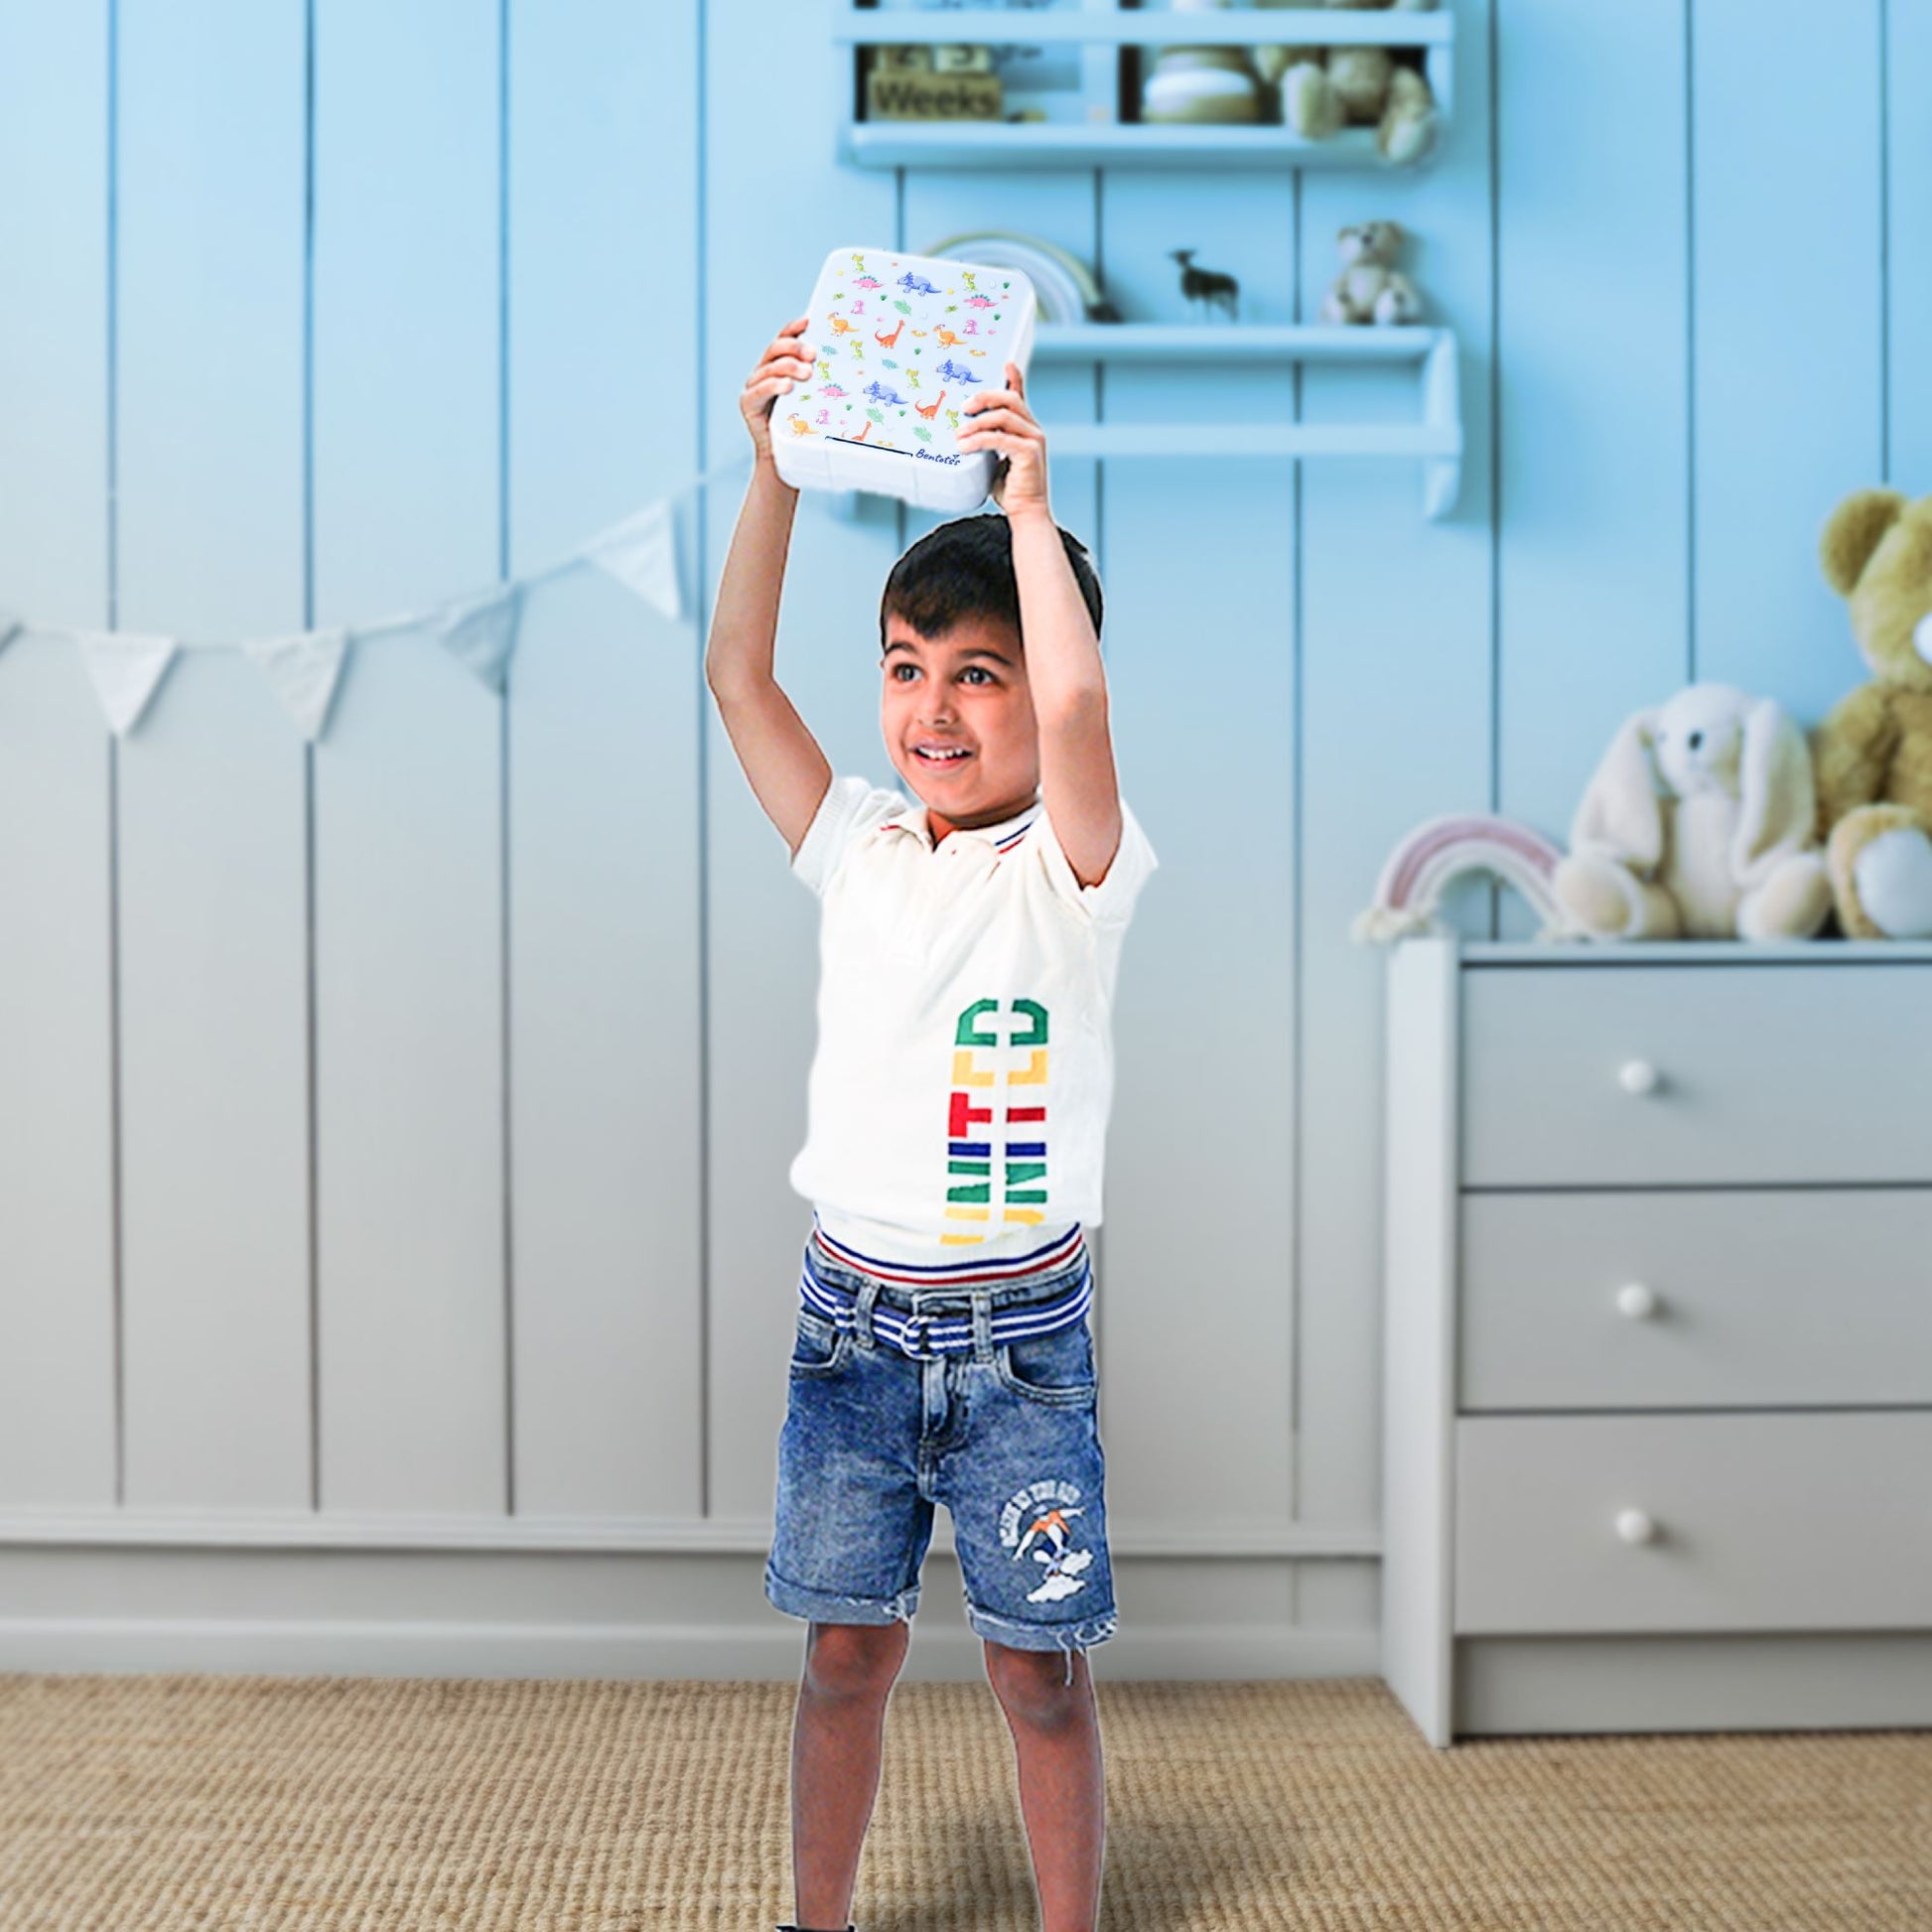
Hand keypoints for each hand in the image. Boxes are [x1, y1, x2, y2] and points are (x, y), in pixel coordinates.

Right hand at [739, 314, 816, 470]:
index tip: (809, 321)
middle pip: (775, 350)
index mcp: (778, 366)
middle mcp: (763, 372)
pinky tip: (787, 386)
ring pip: (769, 368)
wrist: (784, 457)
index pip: (783, 340)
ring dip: (789, 366)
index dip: (794, 328)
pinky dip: (773, 385)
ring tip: (807, 373)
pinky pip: (759, 391)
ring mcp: (754, 387)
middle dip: (794, 348)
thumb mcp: (813, 399)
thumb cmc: (802, 426)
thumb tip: (850, 367)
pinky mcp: (748, 404)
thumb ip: (820, 382)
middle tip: (813, 355)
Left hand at [959, 361, 1048, 517]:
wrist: (1027, 512)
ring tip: (958, 434)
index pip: (1020, 396)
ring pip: (1003, 416)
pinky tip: (964, 447)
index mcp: (1026, 428)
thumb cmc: (1012, 489)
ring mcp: (1033, 440)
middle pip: (1009, 400)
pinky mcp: (1029, 453)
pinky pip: (1000, 438)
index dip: (1014, 377)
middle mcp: (1033, 430)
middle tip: (964, 408)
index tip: (1005, 364)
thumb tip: (966, 433)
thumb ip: (990, 442)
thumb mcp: (997, 459)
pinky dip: (979, 440)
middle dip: (984, 398)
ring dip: (976, 423)